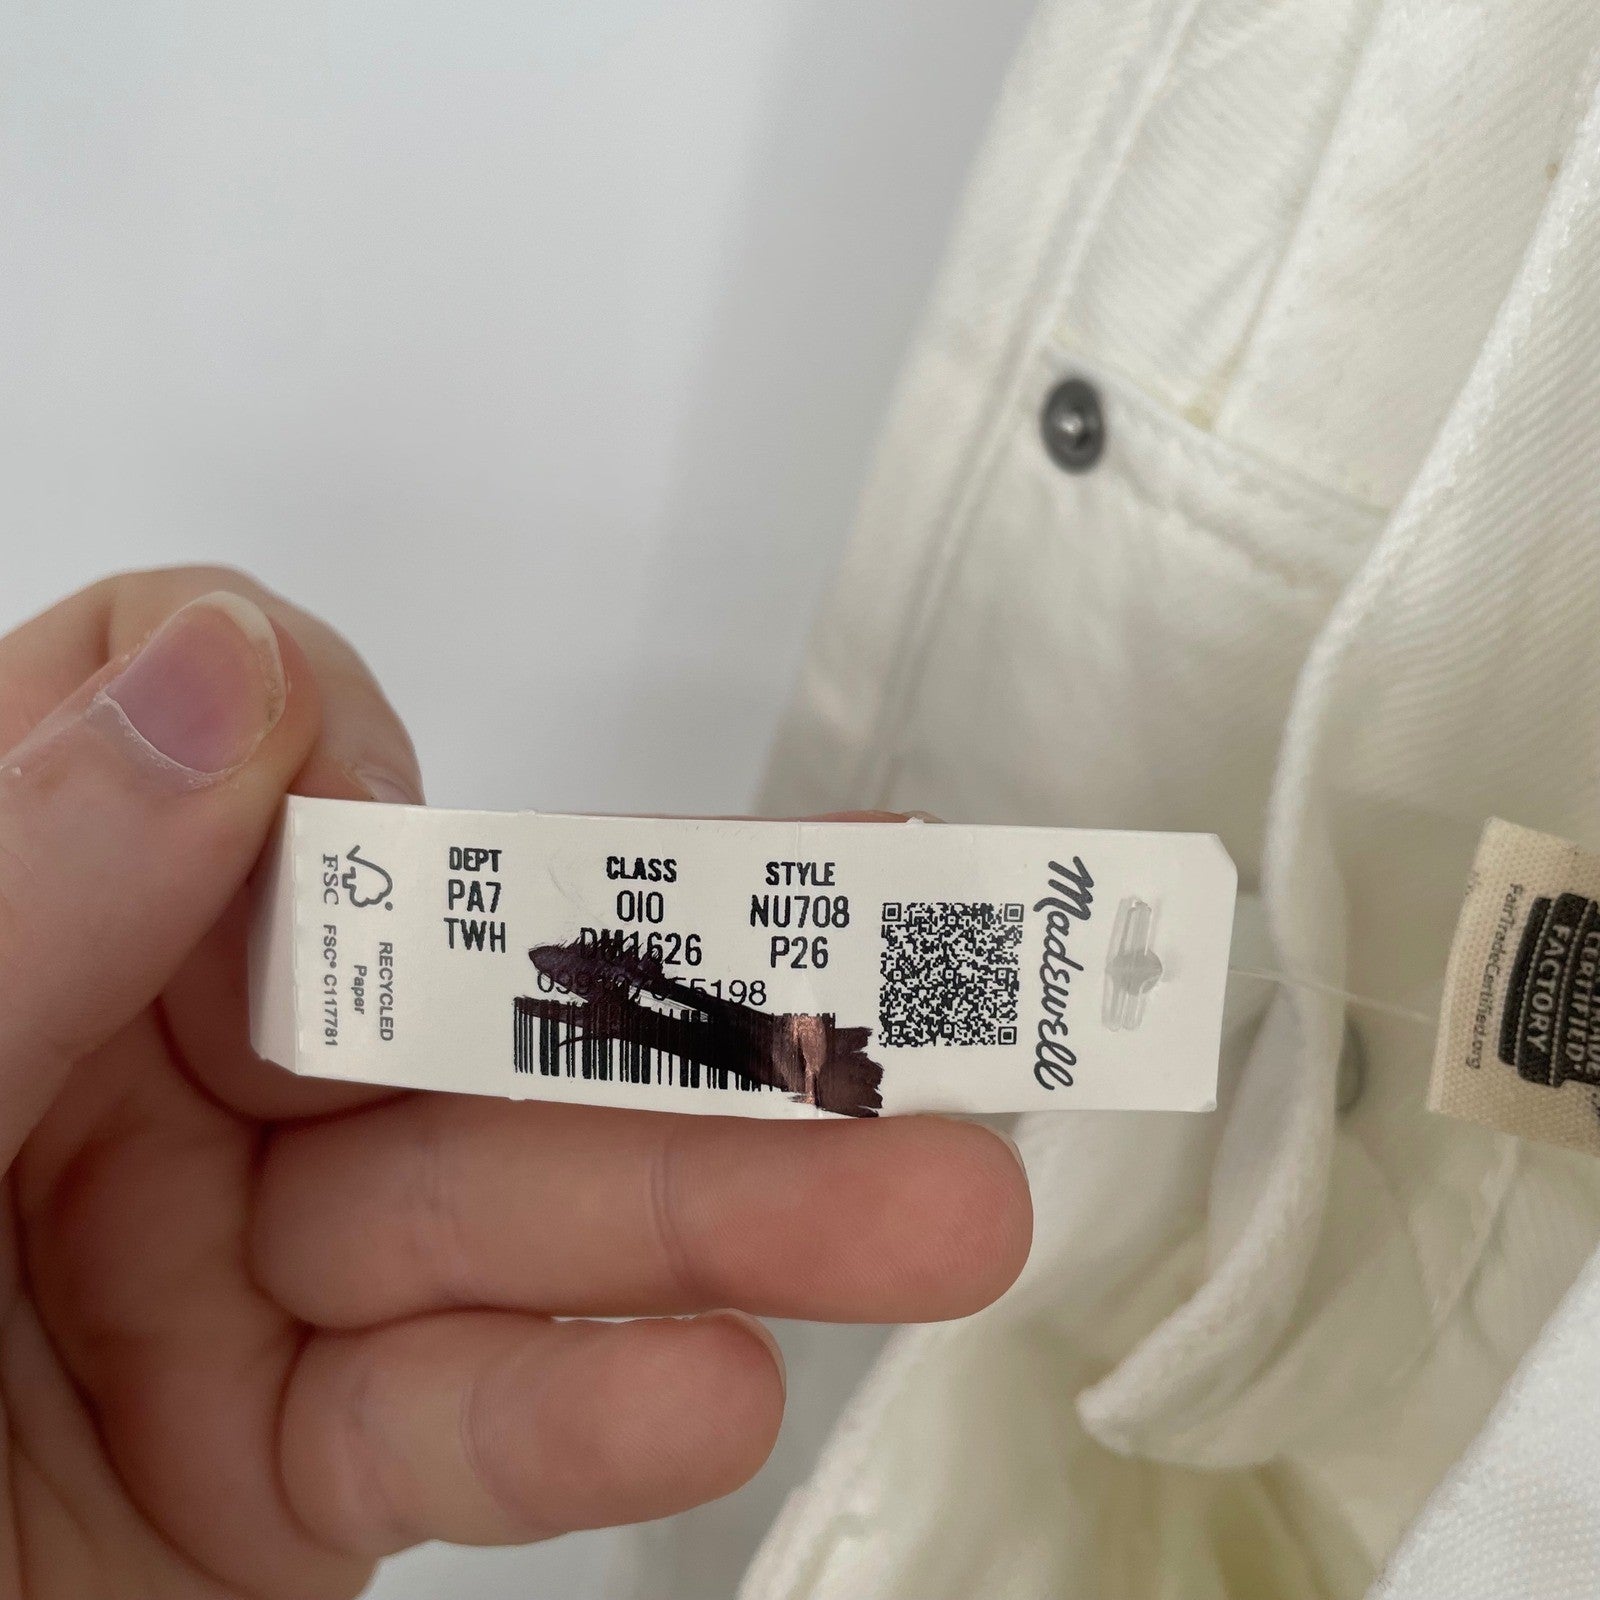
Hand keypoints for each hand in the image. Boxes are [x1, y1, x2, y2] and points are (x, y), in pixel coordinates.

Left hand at [0, 569, 1031, 1598]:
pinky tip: (718, 1384)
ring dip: (725, 1218)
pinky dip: (588, 1415)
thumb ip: (15, 896)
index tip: (406, 852)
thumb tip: (215, 672)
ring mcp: (224, 1274)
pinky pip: (455, 1419)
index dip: (334, 759)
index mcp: (15, 930)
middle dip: (682, 1006)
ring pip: (499, 1209)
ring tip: (927, 1209)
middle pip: (443, 992)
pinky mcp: (288, 1464)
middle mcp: (128, 1079)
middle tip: (900, 985)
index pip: (219, 737)